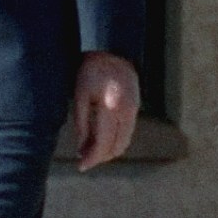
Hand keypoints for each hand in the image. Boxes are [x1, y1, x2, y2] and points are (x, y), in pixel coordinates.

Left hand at [71, 52, 140, 171]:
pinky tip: (101, 139)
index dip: (92, 158)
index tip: (81, 166)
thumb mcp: (80, 96)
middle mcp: (126, 112)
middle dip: (101, 158)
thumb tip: (81, 149)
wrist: (112, 51)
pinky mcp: (136, 108)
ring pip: (124, 142)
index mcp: (110, 108)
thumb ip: (81, 124)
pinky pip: (127, 132)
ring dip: (109, 151)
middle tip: (84, 160)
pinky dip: (115, 140)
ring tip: (90, 151)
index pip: (103, 143)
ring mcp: (134, 110)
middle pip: (117, 147)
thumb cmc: (91, 71)